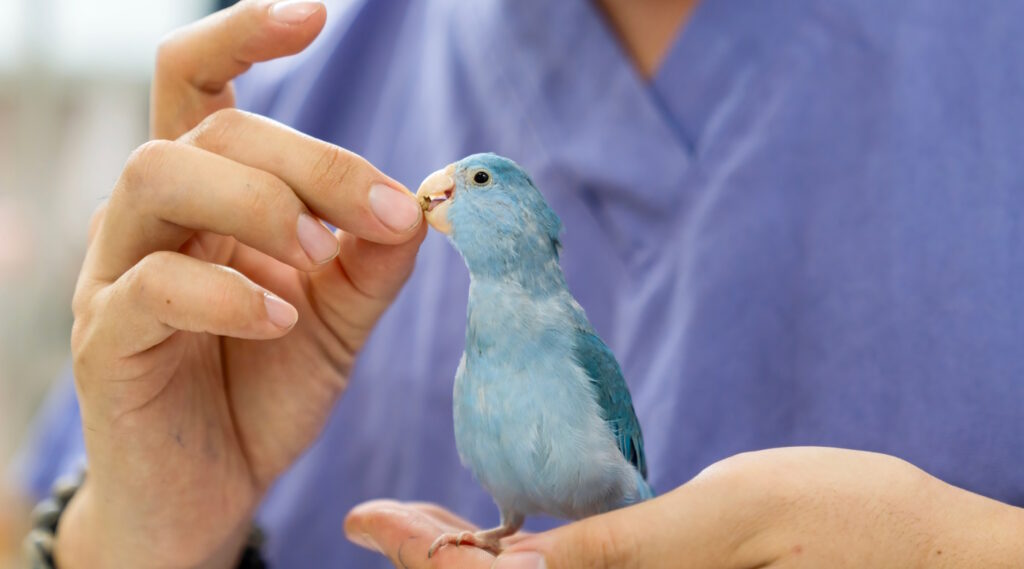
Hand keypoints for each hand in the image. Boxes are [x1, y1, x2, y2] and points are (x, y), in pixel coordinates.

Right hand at [54, 2, 425, 567]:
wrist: (213, 490)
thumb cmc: (266, 390)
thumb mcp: (340, 317)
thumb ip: (373, 258)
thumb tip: (423, 200)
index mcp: (207, 197)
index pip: (197, 84)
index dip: (243, 35)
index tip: (316, 15)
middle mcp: (153, 218)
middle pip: (209, 128)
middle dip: (310, 159)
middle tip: (380, 213)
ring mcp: (118, 274)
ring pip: (156, 174)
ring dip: (258, 202)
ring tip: (315, 257)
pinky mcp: (107, 340)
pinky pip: (151, 283)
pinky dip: (228, 292)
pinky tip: (279, 318)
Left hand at [345, 448, 1023, 567]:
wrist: (925, 553)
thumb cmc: (849, 526)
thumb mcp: (736, 518)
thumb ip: (628, 544)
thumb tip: (526, 558)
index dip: (436, 563)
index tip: (373, 522)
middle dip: (438, 563)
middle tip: (374, 520)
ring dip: (470, 561)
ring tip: (406, 524)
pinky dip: (525, 557)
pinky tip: (498, 534)